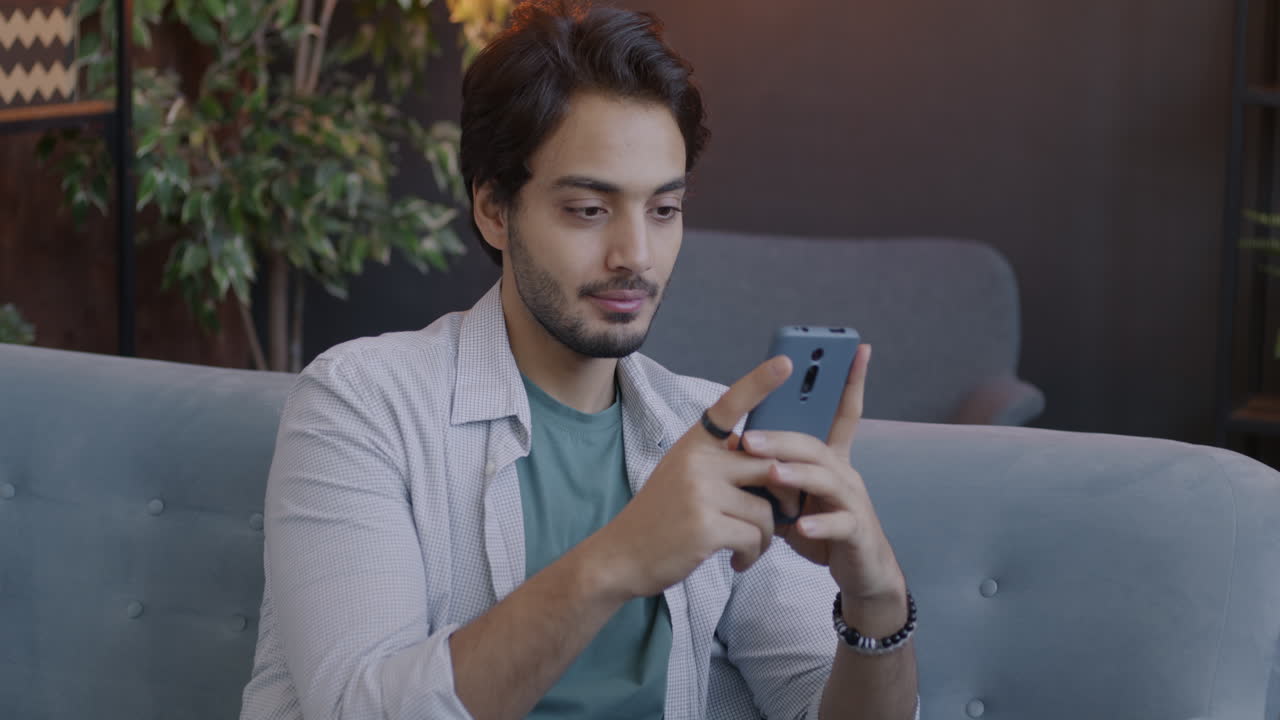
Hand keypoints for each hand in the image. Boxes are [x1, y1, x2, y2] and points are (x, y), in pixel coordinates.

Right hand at [587, 355, 798, 600]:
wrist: (621, 555)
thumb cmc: (662, 517)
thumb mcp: (685, 476)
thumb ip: (722, 465)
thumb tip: (775, 468)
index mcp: (694, 444)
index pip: (730, 405)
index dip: (760, 382)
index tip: (787, 363)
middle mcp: (697, 460)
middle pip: (768, 468)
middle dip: (784, 498)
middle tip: (779, 519)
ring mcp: (701, 491)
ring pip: (766, 510)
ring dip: (765, 536)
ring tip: (748, 548)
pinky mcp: (706, 525)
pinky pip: (755, 536)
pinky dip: (753, 554)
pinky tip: (738, 560)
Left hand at [740, 345, 907, 627]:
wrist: (862, 572)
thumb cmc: (824, 529)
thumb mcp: (795, 497)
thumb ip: (772, 473)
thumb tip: (735, 448)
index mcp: (831, 460)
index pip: (843, 413)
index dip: (850, 381)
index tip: (857, 348)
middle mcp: (845, 473)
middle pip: (816, 446)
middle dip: (783, 439)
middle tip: (749, 439)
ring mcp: (853, 502)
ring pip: (826, 479)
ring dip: (796, 476)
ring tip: (771, 474)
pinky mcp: (856, 532)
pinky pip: (839, 523)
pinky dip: (818, 524)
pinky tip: (800, 526)